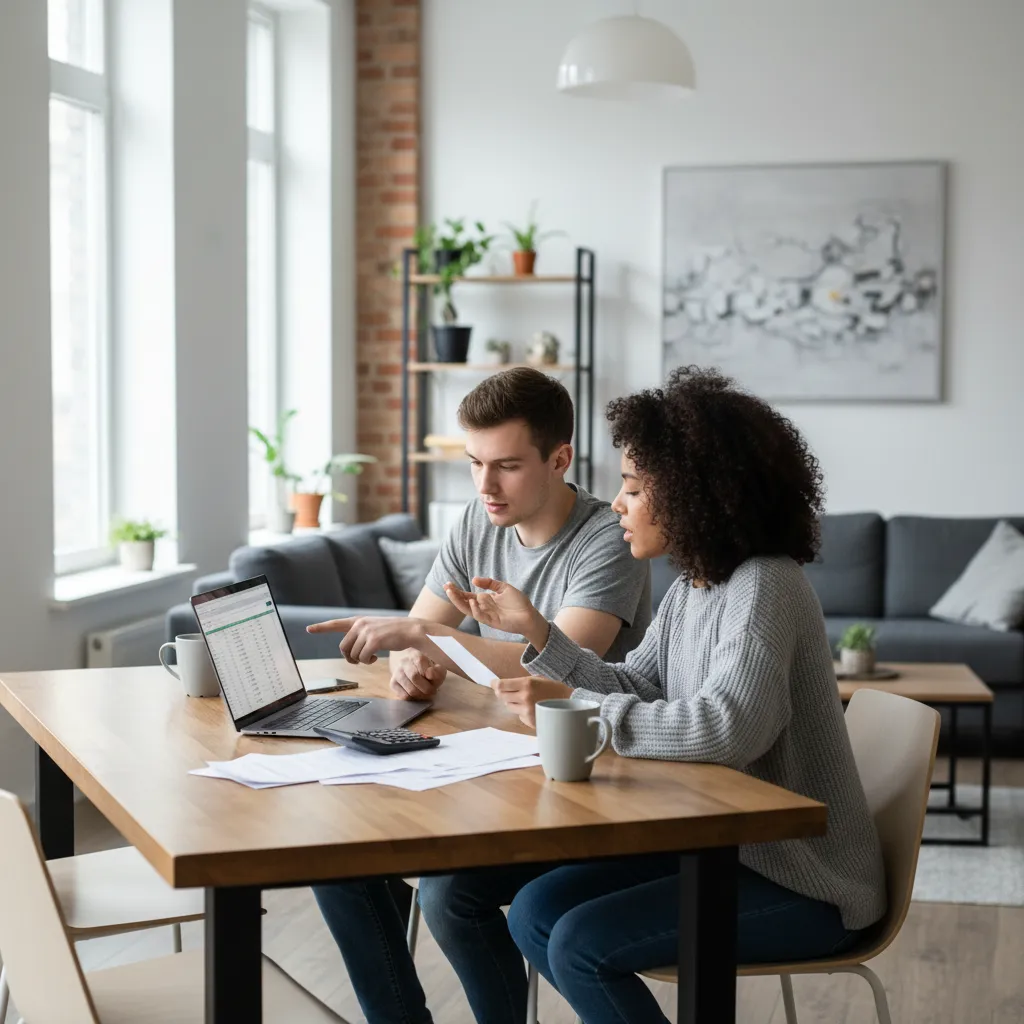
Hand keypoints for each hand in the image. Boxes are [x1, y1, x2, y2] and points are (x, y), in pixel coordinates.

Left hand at [306, 616, 425, 664]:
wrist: (412, 629)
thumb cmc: (394, 632)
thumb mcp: (375, 628)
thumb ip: (361, 634)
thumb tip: (349, 649)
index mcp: (359, 621)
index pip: (336, 623)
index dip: (321, 627)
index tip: (308, 629)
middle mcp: (360, 624)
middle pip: (343, 648)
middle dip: (350, 657)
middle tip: (360, 660)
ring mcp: (366, 632)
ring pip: (353, 655)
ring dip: (361, 660)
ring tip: (372, 657)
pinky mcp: (373, 640)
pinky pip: (363, 658)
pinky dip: (368, 661)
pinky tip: (376, 658)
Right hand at [390, 649, 446, 700]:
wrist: (410, 664)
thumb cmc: (427, 666)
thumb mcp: (437, 665)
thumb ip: (438, 670)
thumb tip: (430, 674)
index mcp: (415, 654)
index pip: (421, 662)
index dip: (429, 672)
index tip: (434, 678)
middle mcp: (404, 662)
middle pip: (415, 677)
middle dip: (427, 688)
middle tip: (433, 690)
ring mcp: (396, 673)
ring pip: (410, 690)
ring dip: (422, 695)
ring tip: (426, 693)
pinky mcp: (392, 683)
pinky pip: (404, 696)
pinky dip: (413, 699)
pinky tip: (418, 694)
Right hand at [443, 577, 548, 647]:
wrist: (529, 615)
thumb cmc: (518, 602)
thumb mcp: (503, 587)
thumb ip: (489, 583)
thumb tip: (474, 580)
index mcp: (484, 599)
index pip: (466, 595)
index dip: (457, 591)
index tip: (448, 584)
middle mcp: (482, 607)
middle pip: (464, 602)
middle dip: (454, 595)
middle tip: (446, 587)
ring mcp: (486, 615)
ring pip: (468, 610)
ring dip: (459, 602)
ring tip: (452, 593)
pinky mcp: (492, 622)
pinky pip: (480, 616)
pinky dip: (475, 609)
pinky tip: (473, 601)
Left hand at [490, 676, 572, 728]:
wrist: (570, 702)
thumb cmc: (553, 688)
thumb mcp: (537, 679)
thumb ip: (520, 682)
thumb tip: (501, 685)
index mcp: (527, 684)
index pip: (502, 685)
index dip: (495, 684)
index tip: (493, 683)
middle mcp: (525, 697)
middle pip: (502, 696)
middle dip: (502, 693)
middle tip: (505, 690)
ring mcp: (527, 711)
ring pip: (509, 706)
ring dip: (512, 702)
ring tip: (524, 699)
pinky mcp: (530, 721)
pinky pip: (518, 715)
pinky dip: (521, 712)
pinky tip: (532, 708)